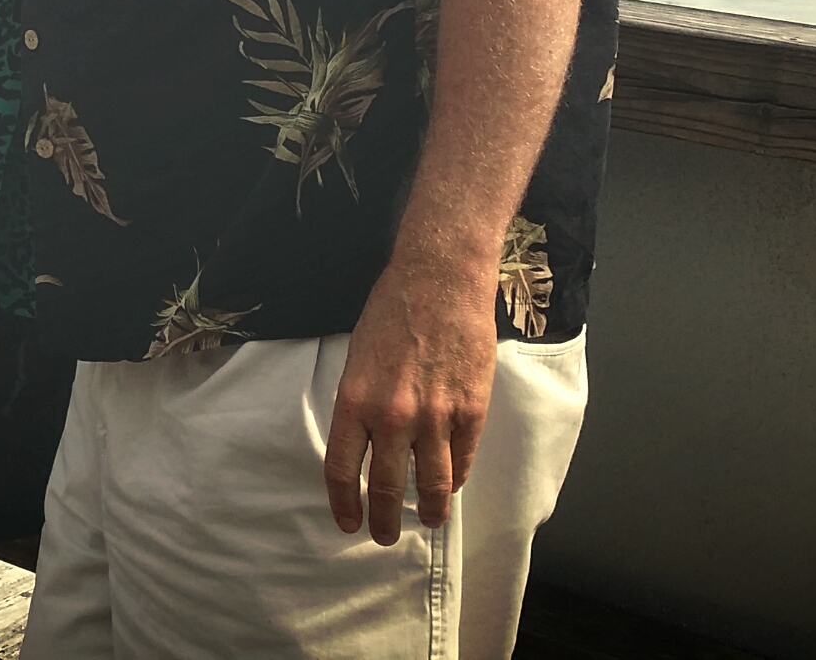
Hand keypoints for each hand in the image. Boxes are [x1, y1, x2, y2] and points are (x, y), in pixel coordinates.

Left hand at [323, 254, 494, 544]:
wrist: (439, 279)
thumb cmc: (391, 311)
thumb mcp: (356, 358)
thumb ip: (360, 404)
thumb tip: (365, 443)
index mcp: (355, 402)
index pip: (343, 470)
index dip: (345, 504)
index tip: (349, 523)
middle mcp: (393, 416)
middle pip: (388, 487)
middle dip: (385, 520)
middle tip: (385, 536)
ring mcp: (436, 416)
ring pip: (433, 484)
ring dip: (430, 511)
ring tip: (429, 522)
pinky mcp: (471, 409)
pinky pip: (463, 459)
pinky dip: (457, 477)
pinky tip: (452, 485)